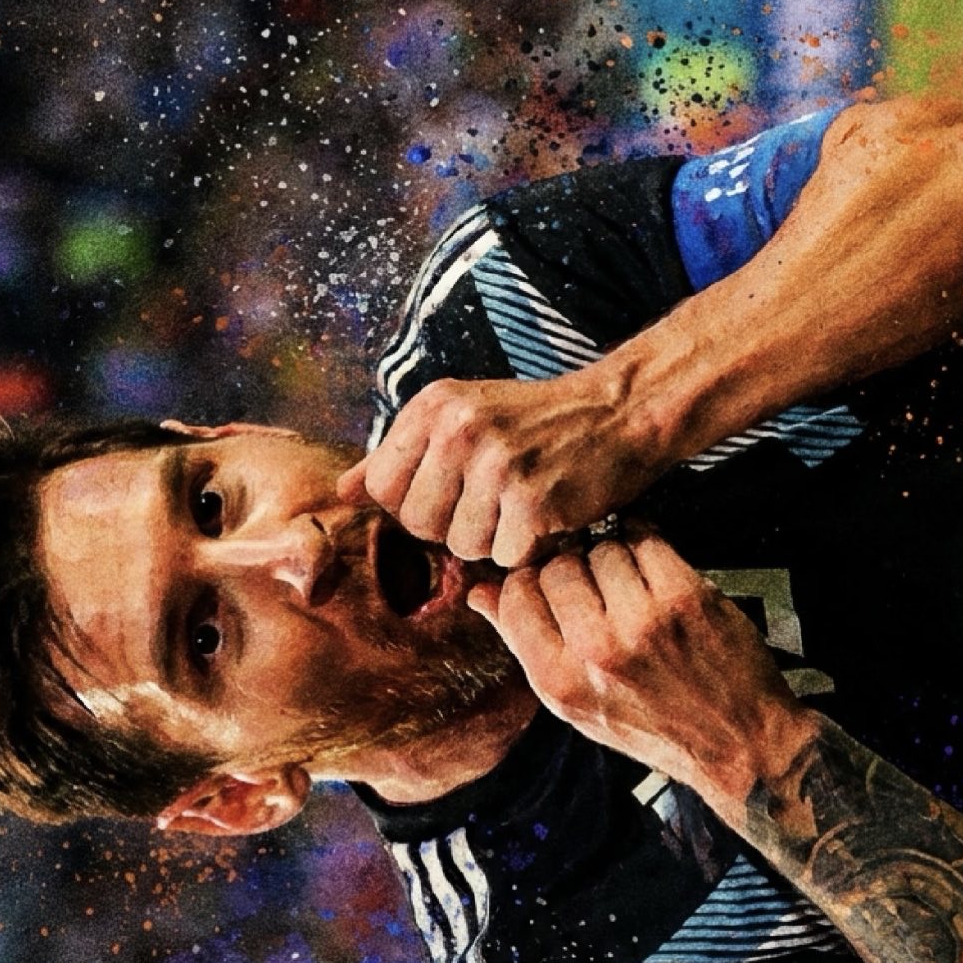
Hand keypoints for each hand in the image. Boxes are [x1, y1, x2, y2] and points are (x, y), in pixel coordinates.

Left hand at [336, 362, 654, 567]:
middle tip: (493, 501)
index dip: (415, 504)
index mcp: (433, 407)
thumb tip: (343, 490)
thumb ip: (399, 454)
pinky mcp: (533, 498)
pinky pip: (504, 556)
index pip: (382, 488)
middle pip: (417, 523)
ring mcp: (496, 464)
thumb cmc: (538, 422)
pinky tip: (546, 515)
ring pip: (460, 546)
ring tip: (521, 506)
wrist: (619, 412)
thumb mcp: (463, 416)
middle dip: (453, 526)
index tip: (453, 491)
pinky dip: (527, 548)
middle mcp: (458, 429)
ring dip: (493, 540)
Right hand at [466, 532, 817, 817]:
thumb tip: (480, 593)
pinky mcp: (685, 597)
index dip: (529, 582)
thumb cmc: (653, 726)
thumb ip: (526, 646)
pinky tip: (653, 572)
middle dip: (571, 569)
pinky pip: (645, 540)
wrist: (737, 743)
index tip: (548, 585)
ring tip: (629, 587)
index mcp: (559, 681)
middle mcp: (596, 650)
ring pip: (600, 549)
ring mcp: (642, 621)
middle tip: (594, 587)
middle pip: (556, 566)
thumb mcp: (575, 705)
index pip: (515, 594)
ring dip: (612, 558)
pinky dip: (647, 546)